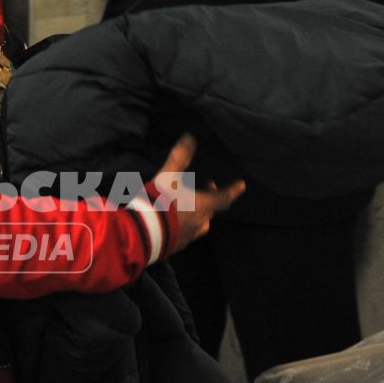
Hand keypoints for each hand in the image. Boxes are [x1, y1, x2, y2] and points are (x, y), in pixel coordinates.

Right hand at [153, 134, 244, 252]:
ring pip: (202, 224)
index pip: (224, 197)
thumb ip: (178, 158)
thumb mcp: (167, 176)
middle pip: (213, 210)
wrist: (142, 232)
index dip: (234, 190)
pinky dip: (187, 226)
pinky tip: (177, 223)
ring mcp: (189, 235)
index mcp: (202, 205)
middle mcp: (200, 221)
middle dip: (213, 198)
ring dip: (201, 214)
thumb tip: (189, 137)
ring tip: (193, 207)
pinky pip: (188, 234)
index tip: (241, 185)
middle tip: (209, 188)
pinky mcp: (177, 245)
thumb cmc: (159, 202)